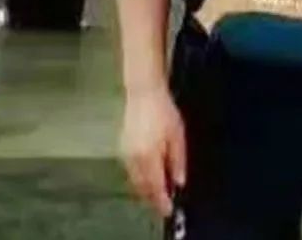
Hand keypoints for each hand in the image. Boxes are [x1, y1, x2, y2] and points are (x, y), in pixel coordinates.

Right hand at [119, 86, 186, 216]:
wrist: (143, 93)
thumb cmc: (163, 112)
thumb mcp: (177, 135)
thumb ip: (178, 160)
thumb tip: (179, 181)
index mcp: (148, 156)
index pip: (155, 186)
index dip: (161, 200)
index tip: (168, 209)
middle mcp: (133, 159)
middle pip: (142, 187)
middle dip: (153, 198)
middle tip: (164, 204)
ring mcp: (125, 154)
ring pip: (135, 180)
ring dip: (146, 189)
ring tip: (159, 192)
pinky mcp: (122, 148)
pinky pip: (131, 171)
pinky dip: (140, 178)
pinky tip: (149, 176)